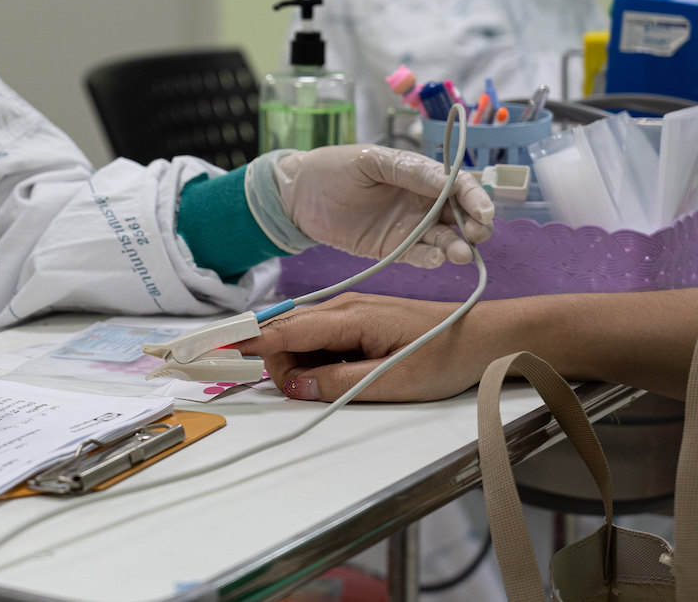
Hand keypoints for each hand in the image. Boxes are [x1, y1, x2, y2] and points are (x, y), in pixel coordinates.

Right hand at [233, 293, 500, 401]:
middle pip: (282, 333)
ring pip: (299, 336)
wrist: (487, 336)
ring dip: (299, 363)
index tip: (212, 349)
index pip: (282, 331)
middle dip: (278, 364)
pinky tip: (338, 374)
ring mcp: (348, 311)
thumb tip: (296, 386)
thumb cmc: (447, 355)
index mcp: (348, 316)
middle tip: (306, 393)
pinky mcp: (357, 320)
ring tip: (331, 385)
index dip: (244, 342)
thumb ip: (340, 383)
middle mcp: (341, 306)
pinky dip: (315, 358)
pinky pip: (318, 338)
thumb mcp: (394, 380)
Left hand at [275, 145, 493, 267]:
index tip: (484, 212)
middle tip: (476, 234)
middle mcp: (423, 201)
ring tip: (459, 253)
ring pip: (446, 239)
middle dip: (476, 225)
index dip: (475, 198)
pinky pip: (420, 256)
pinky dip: (431, 259)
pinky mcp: (395, 249)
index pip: (459, 185)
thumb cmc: (334, 168)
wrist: (299, 195)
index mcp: (421, 174)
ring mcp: (410, 227)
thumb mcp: (372, 160)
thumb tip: (449, 181)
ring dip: (458, 247)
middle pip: (462, 215)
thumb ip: (409, 170)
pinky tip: (437, 259)